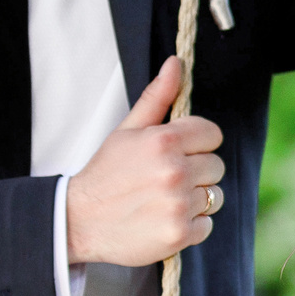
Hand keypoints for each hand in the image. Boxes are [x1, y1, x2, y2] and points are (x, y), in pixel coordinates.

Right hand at [64, 57, 225, 266]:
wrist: (78, 220)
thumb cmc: (106, 173)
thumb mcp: (127, 130)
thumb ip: (156, 97)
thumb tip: (176, 62)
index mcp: (164, 140)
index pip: (212, 134)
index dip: (198, 143)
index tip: (180, 153)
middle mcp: (174, 170)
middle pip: (216, 166)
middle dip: (196, 171)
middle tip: (166, 179)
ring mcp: (178, 203)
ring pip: (214, 196)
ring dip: (195, 199)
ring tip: (164, 199)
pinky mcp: (179, 233)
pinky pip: (207, 225)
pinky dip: (191, 225)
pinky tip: (165, 219)